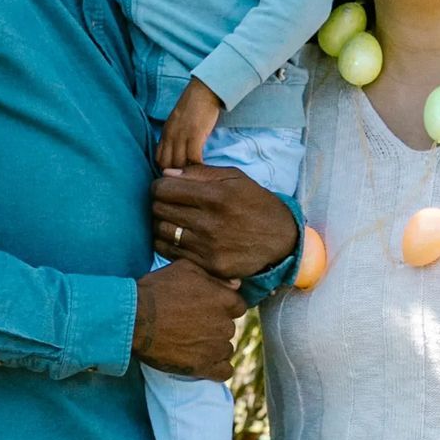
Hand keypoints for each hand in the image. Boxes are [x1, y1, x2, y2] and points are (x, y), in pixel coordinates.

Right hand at [131, 258, 244, 378]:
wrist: (134, 319)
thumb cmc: (156, 290)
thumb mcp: (185, 269)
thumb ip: (214, 277)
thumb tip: (236, 285)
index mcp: (224, 300)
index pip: (237, 306)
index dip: (222, 307)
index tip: (206, 309)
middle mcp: (225, 325)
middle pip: (229, 328)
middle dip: (215, 326)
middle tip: (192, 325)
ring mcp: (215, 348)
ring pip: (225, 349)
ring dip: (213, 347)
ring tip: (190, 342)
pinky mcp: (203, 367)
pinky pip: (224, 372)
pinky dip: (216, 368)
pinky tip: (203, 362)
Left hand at [152, 163, 298, 280]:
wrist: (281, 239)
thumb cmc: (255, 203)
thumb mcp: (235, 178)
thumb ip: (200, 173)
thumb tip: (166, 173)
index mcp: (216, 196)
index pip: (163, 189)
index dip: (159, 186)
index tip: (166, 188)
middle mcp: (210, 222)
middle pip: (158, 210)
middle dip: (159, 203)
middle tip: (169, 204)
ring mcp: (208, 247)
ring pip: (161, 232)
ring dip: (162, 223)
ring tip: (174, 220)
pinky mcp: (209, 265)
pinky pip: (171, 253)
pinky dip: (168, 243)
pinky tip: (178, 237)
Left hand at [157, 76, 223, 172]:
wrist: (203, 91)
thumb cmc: (194, 107)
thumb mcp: (178, 123)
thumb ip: (175, 137)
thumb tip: (177, 154)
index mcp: (165, 133)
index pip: (159, 159)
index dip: (167, 170)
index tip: (178, 176)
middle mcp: (170, 136)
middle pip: (167, 165)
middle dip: (176, 175)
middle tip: (187, 182)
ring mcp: (181, 136)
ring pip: (179, 164)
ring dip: (187, 173)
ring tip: (196, 179)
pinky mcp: (195, 135)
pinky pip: (193, 159)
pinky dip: (198, 167)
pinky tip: (204, 171)